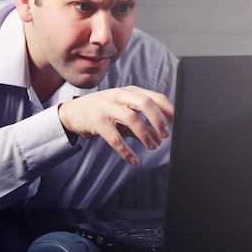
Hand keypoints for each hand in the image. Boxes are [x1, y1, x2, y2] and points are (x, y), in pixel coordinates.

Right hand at [57, 86, 173, 164]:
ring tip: (152, 146)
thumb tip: (159, 138)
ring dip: (145, 134)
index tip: (178, 121)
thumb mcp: (123, 116)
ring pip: (131, 117)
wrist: (72, 113)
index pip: (154, 96)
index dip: (168, 109)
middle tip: (166, 134)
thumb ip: (141, 126)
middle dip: (158, 119)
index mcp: (129, 92)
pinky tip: (133, 159)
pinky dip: (125, 150)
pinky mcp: (96, 121)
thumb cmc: (102, 112)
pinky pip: (114, 137)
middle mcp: (119, 96)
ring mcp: (107, 107)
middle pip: (145, 102)